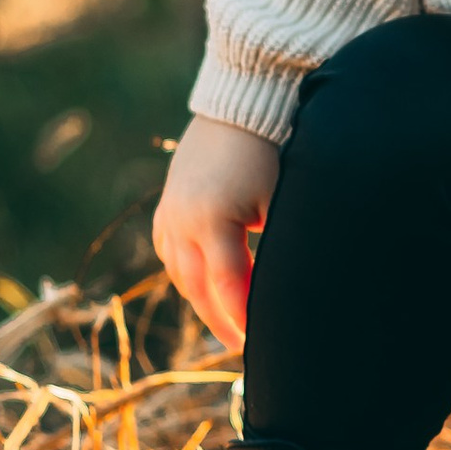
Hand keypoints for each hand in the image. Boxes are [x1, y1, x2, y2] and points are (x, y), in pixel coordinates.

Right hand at [152, 114, 281, 353]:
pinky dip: (186, 273)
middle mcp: (181, 219)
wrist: (243, 103)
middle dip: (221, 320)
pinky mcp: (167, 202)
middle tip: (244, 346)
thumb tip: (283, 289)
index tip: (259, 343)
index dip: (243, 318)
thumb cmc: (274, 149)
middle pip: (197, 287)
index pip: (227, 285)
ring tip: (228, 322)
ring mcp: (169, 210)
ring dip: (202, 299)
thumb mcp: (281, 198)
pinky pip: (168, 251)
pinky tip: (203, 286)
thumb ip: (277, 245)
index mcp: (211, 219)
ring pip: (179, 272)